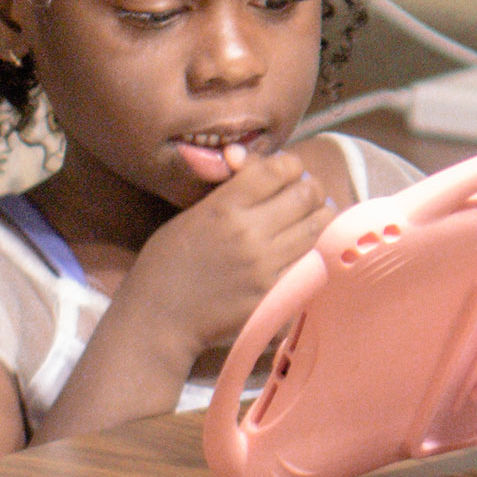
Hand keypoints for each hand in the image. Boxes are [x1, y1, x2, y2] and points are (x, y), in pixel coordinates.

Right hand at [119, 148, 336, 366]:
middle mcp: (249, 233)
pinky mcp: (275, 297)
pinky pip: (314, 265)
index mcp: (225, 206)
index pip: (280, 168)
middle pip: (308, 194)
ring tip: (307, 223)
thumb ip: (228, 188)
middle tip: (304, 197)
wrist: (158, 318)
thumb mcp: (191, 213)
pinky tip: (301, 255)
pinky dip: (312, 255)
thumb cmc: (168, 262)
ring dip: (317, 220)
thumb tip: (255, 159)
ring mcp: (265, 267)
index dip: (290, 165)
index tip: (286, 173)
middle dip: (311, 189)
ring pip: (319, 228)